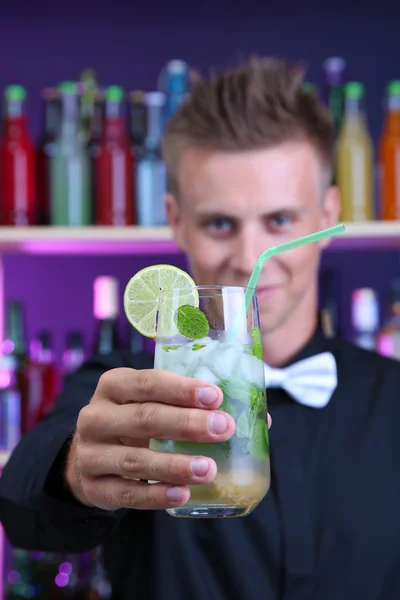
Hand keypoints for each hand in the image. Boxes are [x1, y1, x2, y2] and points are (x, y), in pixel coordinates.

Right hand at [66, 368, 270, 510]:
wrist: (91, 457)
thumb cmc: (135, 422)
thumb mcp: (151, 403)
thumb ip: (193, 405)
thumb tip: (261, 418)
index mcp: (114, 385)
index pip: (147, 381)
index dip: (182, 389)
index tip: (216, 396)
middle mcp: (96, 416)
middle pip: (143, 418)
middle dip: (187, 424)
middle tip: (224, 429)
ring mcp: (90, 454)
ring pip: (135, 460)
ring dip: (175, 464)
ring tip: (209, 469)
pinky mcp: (93, 488)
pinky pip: (126, 494)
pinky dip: (156, 496)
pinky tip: (183, 493)